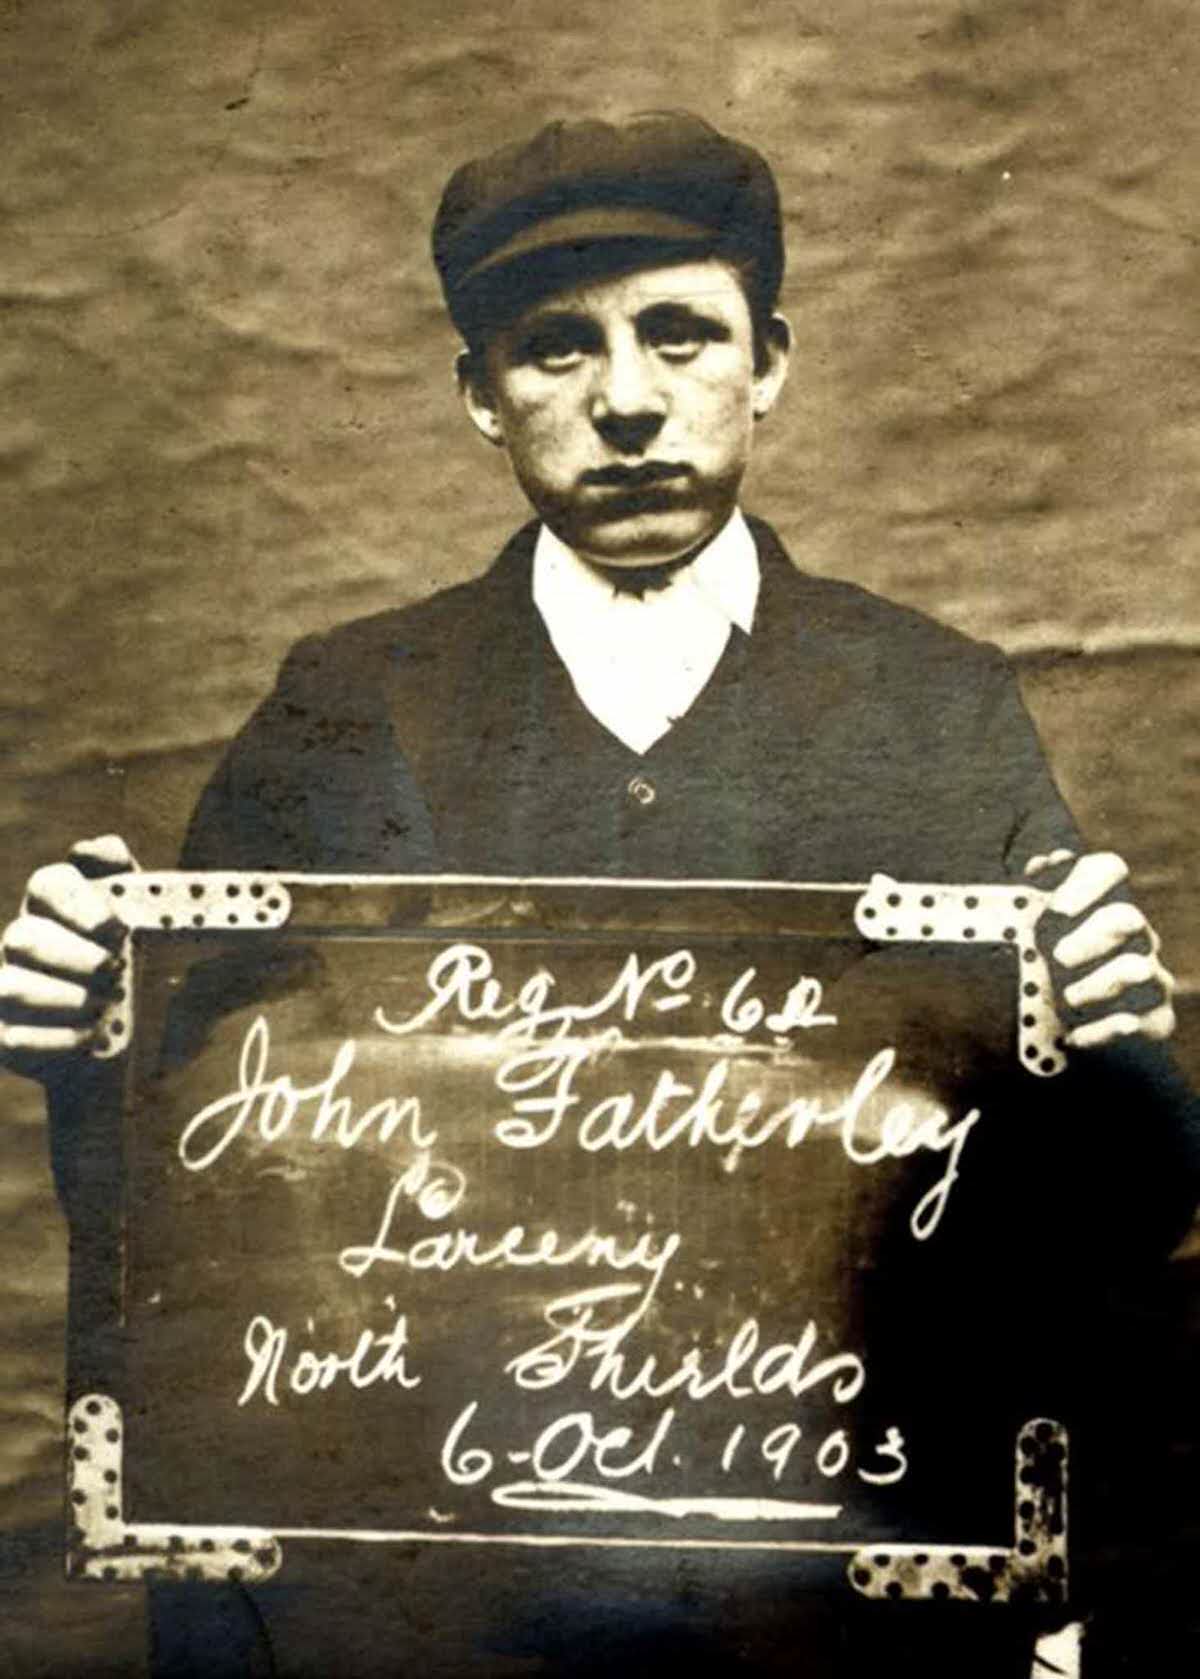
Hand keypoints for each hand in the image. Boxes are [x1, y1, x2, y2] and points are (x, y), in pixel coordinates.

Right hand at [0, 835, 136, 1077]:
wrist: (137, 1038)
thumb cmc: (143, 966)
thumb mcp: (151, 918)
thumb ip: (125, 876)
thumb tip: (99, 848)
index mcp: (57, 906)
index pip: (48, 884)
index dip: (80, 906)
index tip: (121, 930)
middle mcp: (25, 941)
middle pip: (24, 937)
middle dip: (74, 957)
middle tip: (118, 971)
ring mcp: (11, 988)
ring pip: (12, 987)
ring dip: (65, 998)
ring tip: (107, 1006)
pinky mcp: (8, 1036)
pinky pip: (14, 1038)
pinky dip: (59, 1038)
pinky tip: (93, 1037)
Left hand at [1026, 848, 1175, 1049]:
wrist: (1063, 1033)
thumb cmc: (1042, 969)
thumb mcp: (1028, 933)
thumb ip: (1032, 895)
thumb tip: (1043, 861)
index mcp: (1102, 903)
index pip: (1109, 870)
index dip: (1085, 882)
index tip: (1054, 909)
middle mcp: (1134, 935)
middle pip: (1128, 918)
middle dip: (1092, 937)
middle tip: (1058, 957)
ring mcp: (1150, 977)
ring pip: (1140, 970)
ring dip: (1099, 985)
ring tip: (1067, 999)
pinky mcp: (1155, 1019)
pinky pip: (1139, 1023)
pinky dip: (1104, 1031)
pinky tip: (1073, 1037)